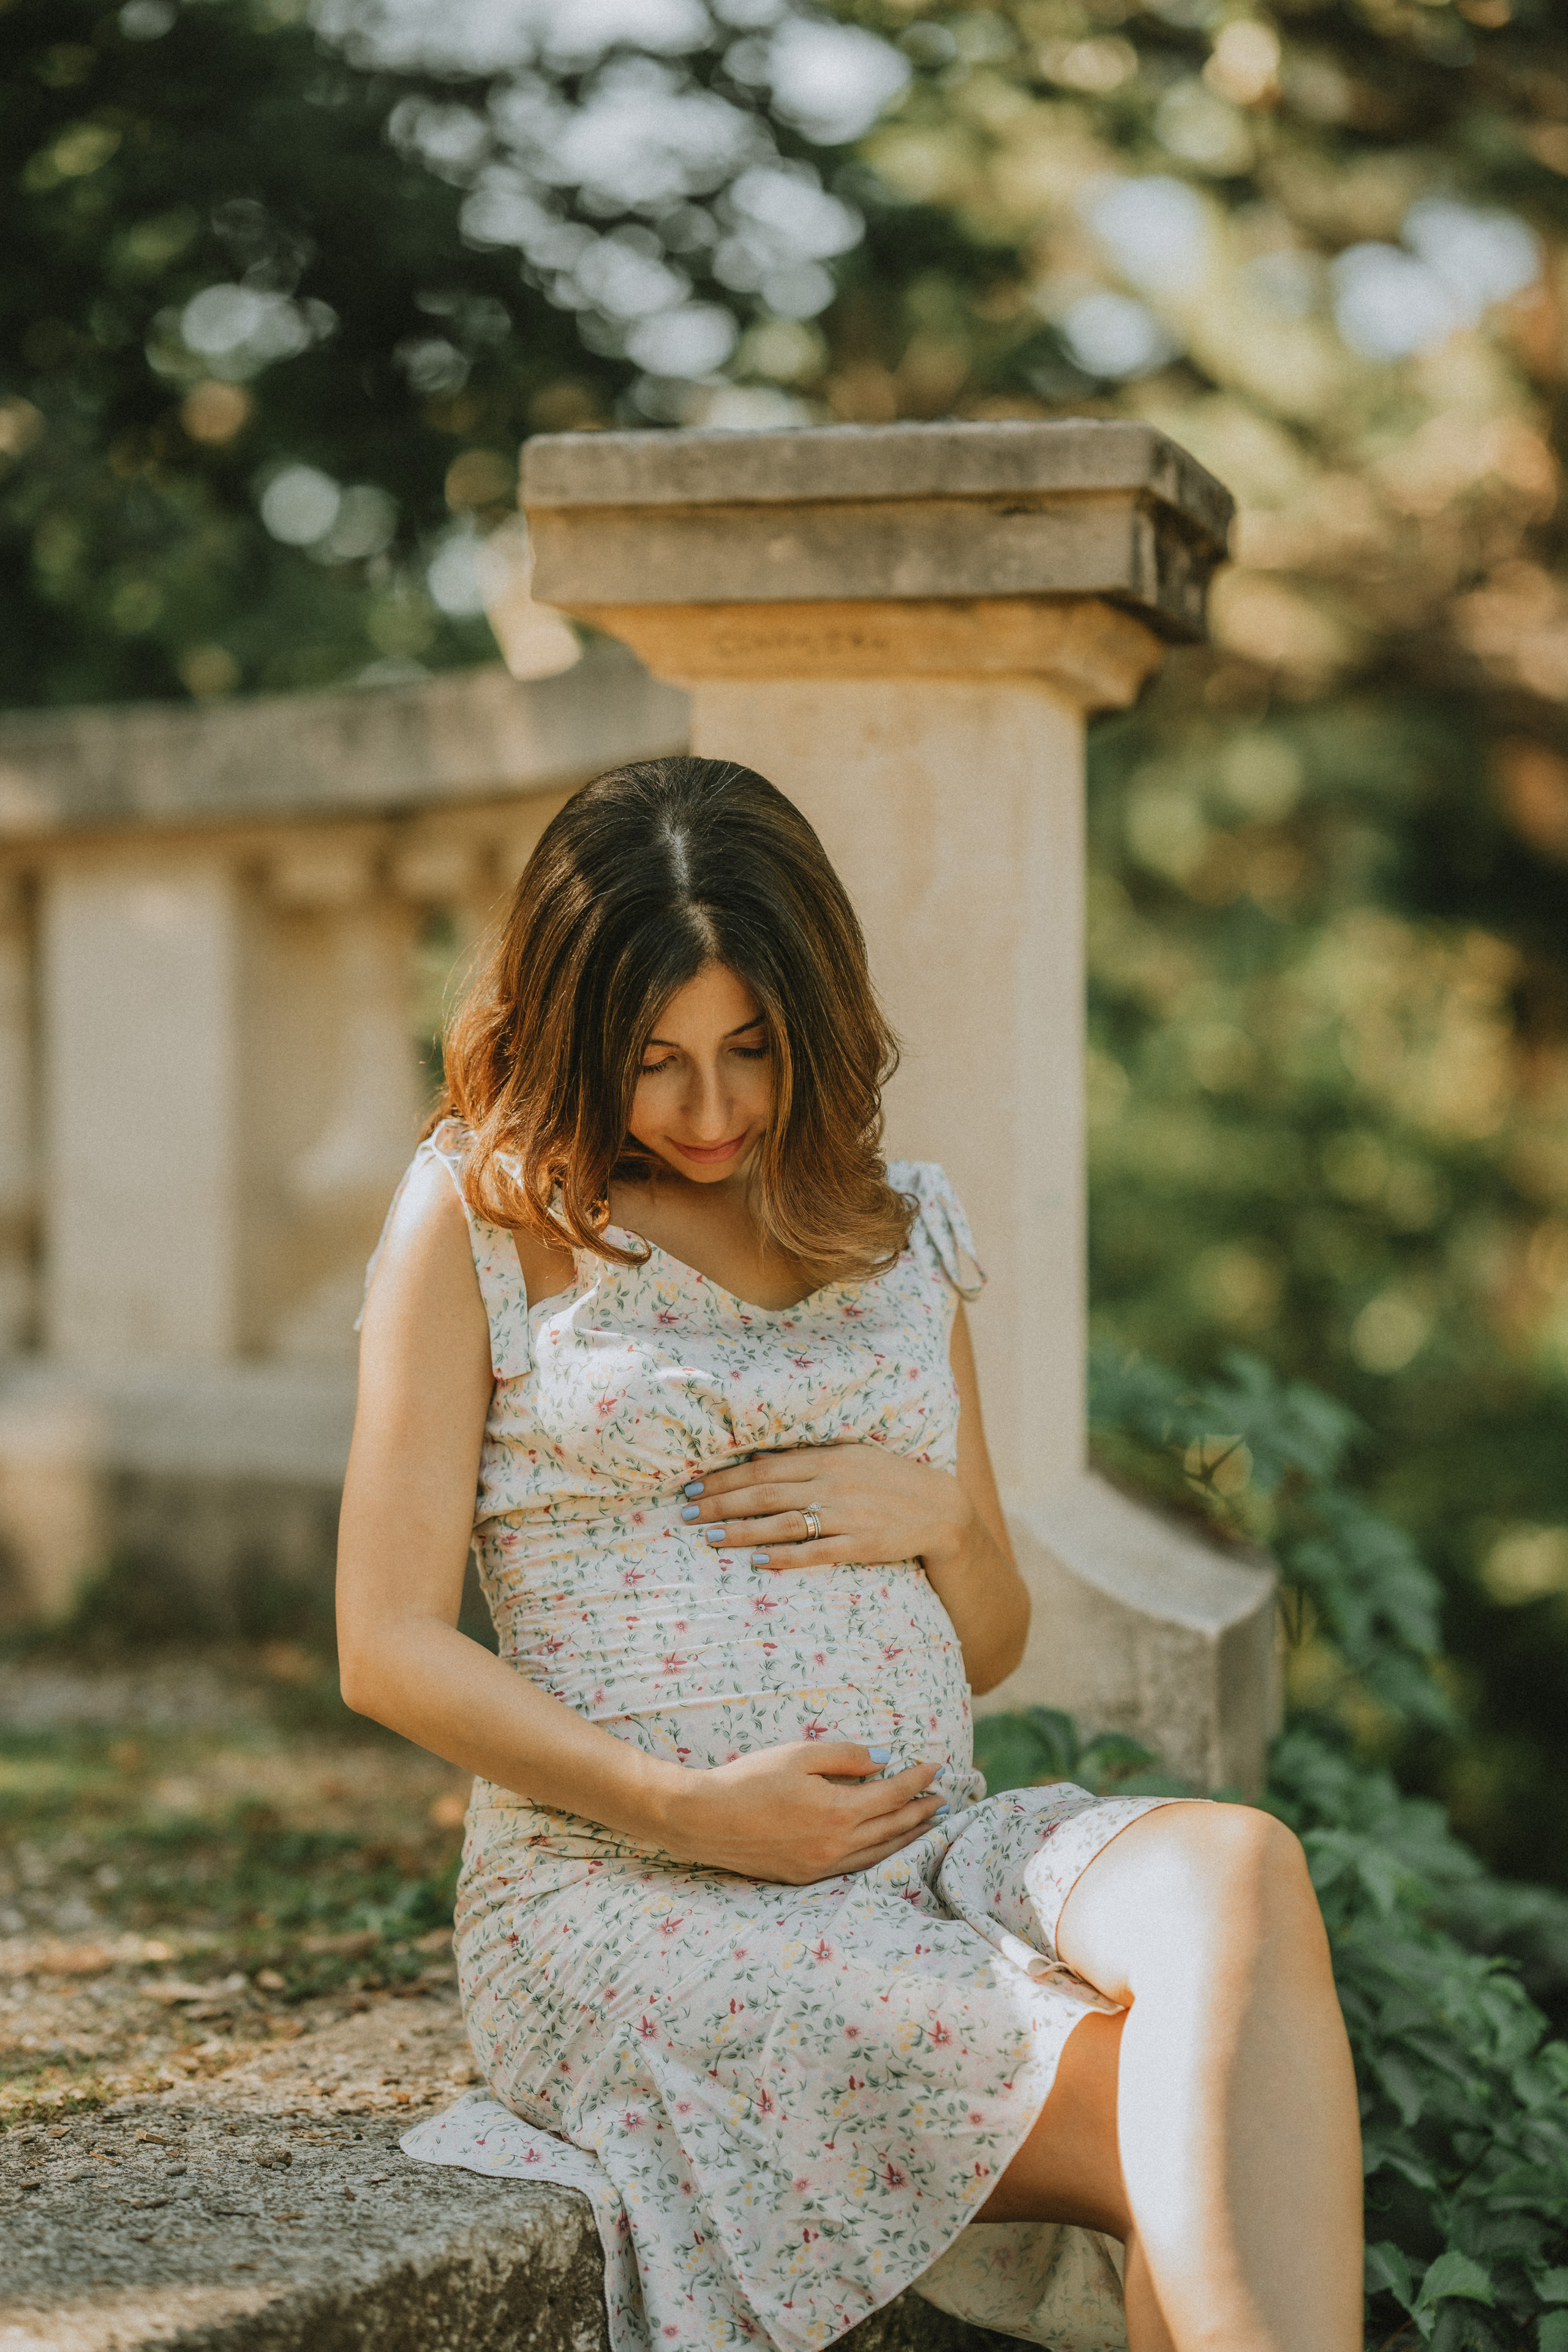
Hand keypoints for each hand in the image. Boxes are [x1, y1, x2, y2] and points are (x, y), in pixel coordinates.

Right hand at [658, 1741, 942, 1881]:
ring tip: (928, 1825)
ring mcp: (822, 1865)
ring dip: (909, 1838)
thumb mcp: (798, 1755)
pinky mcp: (807, 1876)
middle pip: (893, 1828)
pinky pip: (857, 1867)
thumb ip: (846, 1756)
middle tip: (944, 1798)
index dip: (918, 1780)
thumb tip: (884, 1760)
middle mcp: (837, 1844)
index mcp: (838, 1811)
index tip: (936, 1767)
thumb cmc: (749, 1780)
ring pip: (881, 1853)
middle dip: (922, 1812)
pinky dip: (881, 1855)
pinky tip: (887, 1847)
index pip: (893, 1795)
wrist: (705, 1820)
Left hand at [678, 1442, 969, 1571]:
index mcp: (827, 1459)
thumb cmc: (888, 1480)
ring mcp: (846, 1516)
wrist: (939, 1508)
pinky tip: (755, 1562)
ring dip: (741, 1531)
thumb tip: (758, 1461)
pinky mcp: (860, 1545)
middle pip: (764, 1495)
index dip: (725, 1479)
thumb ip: (807, 1460)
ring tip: (709, 1538)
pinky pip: (814, 1553)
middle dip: (721, 1504)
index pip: (764, 1469)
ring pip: (782, 1524)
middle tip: (686, 1515)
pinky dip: (782, 1557)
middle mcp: (832, 1484)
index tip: (693, 1488)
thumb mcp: (850, 1457)